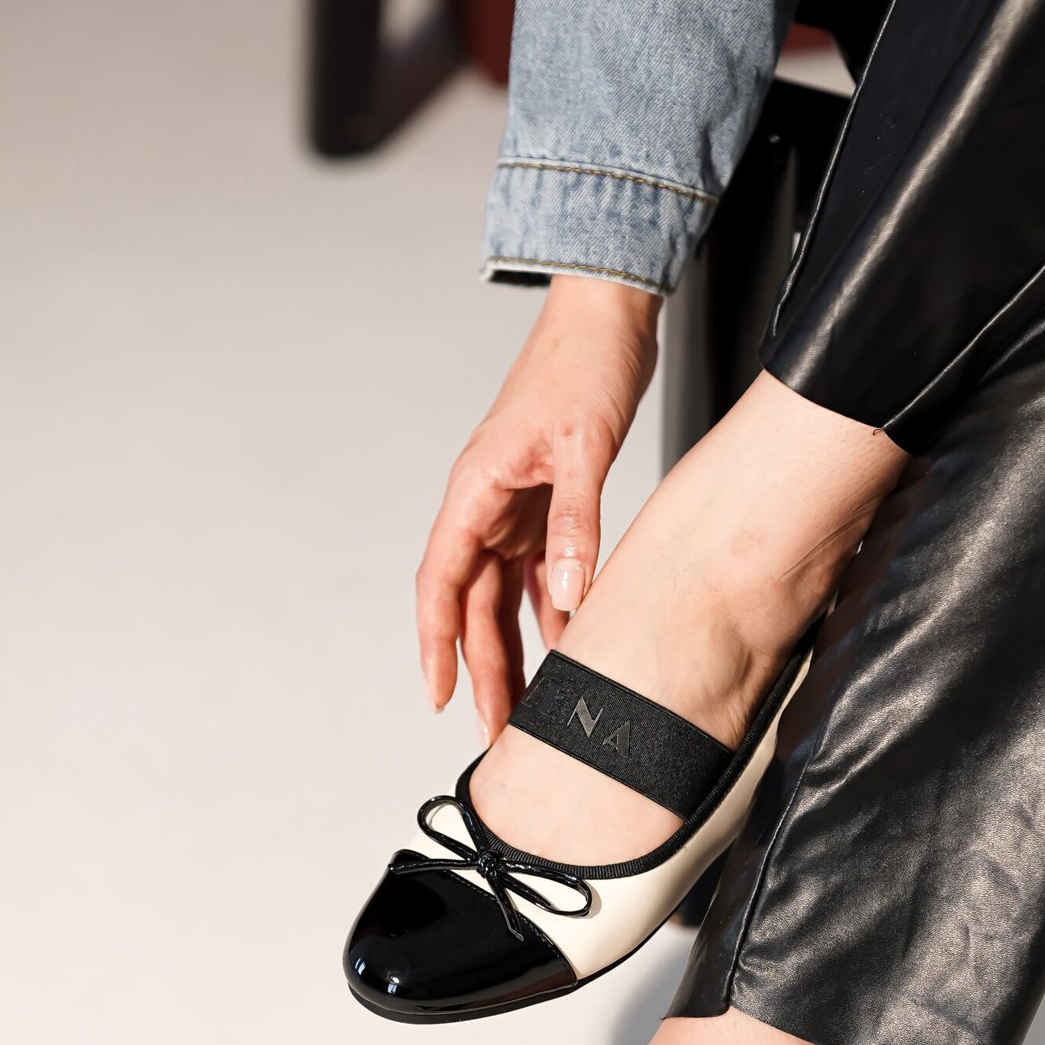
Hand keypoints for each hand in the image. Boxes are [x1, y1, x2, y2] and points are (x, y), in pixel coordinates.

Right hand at [416, 274, 661, 740]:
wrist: (607, 314)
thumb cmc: (584, 364)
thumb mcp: (584, 448)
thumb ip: (573, 525)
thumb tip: (565, 600)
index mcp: (476, 490)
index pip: (440, 583)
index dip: (437, 645)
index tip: (441, 696)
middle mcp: (485, 503)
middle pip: (471, 603)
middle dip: (481, 669)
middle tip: (496, 730)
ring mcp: (512, 505)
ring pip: (500, 594)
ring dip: (512, 649)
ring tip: (527, 705)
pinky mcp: (542, 501)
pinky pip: (536, 571)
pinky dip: (549, 610)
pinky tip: (566, 646)